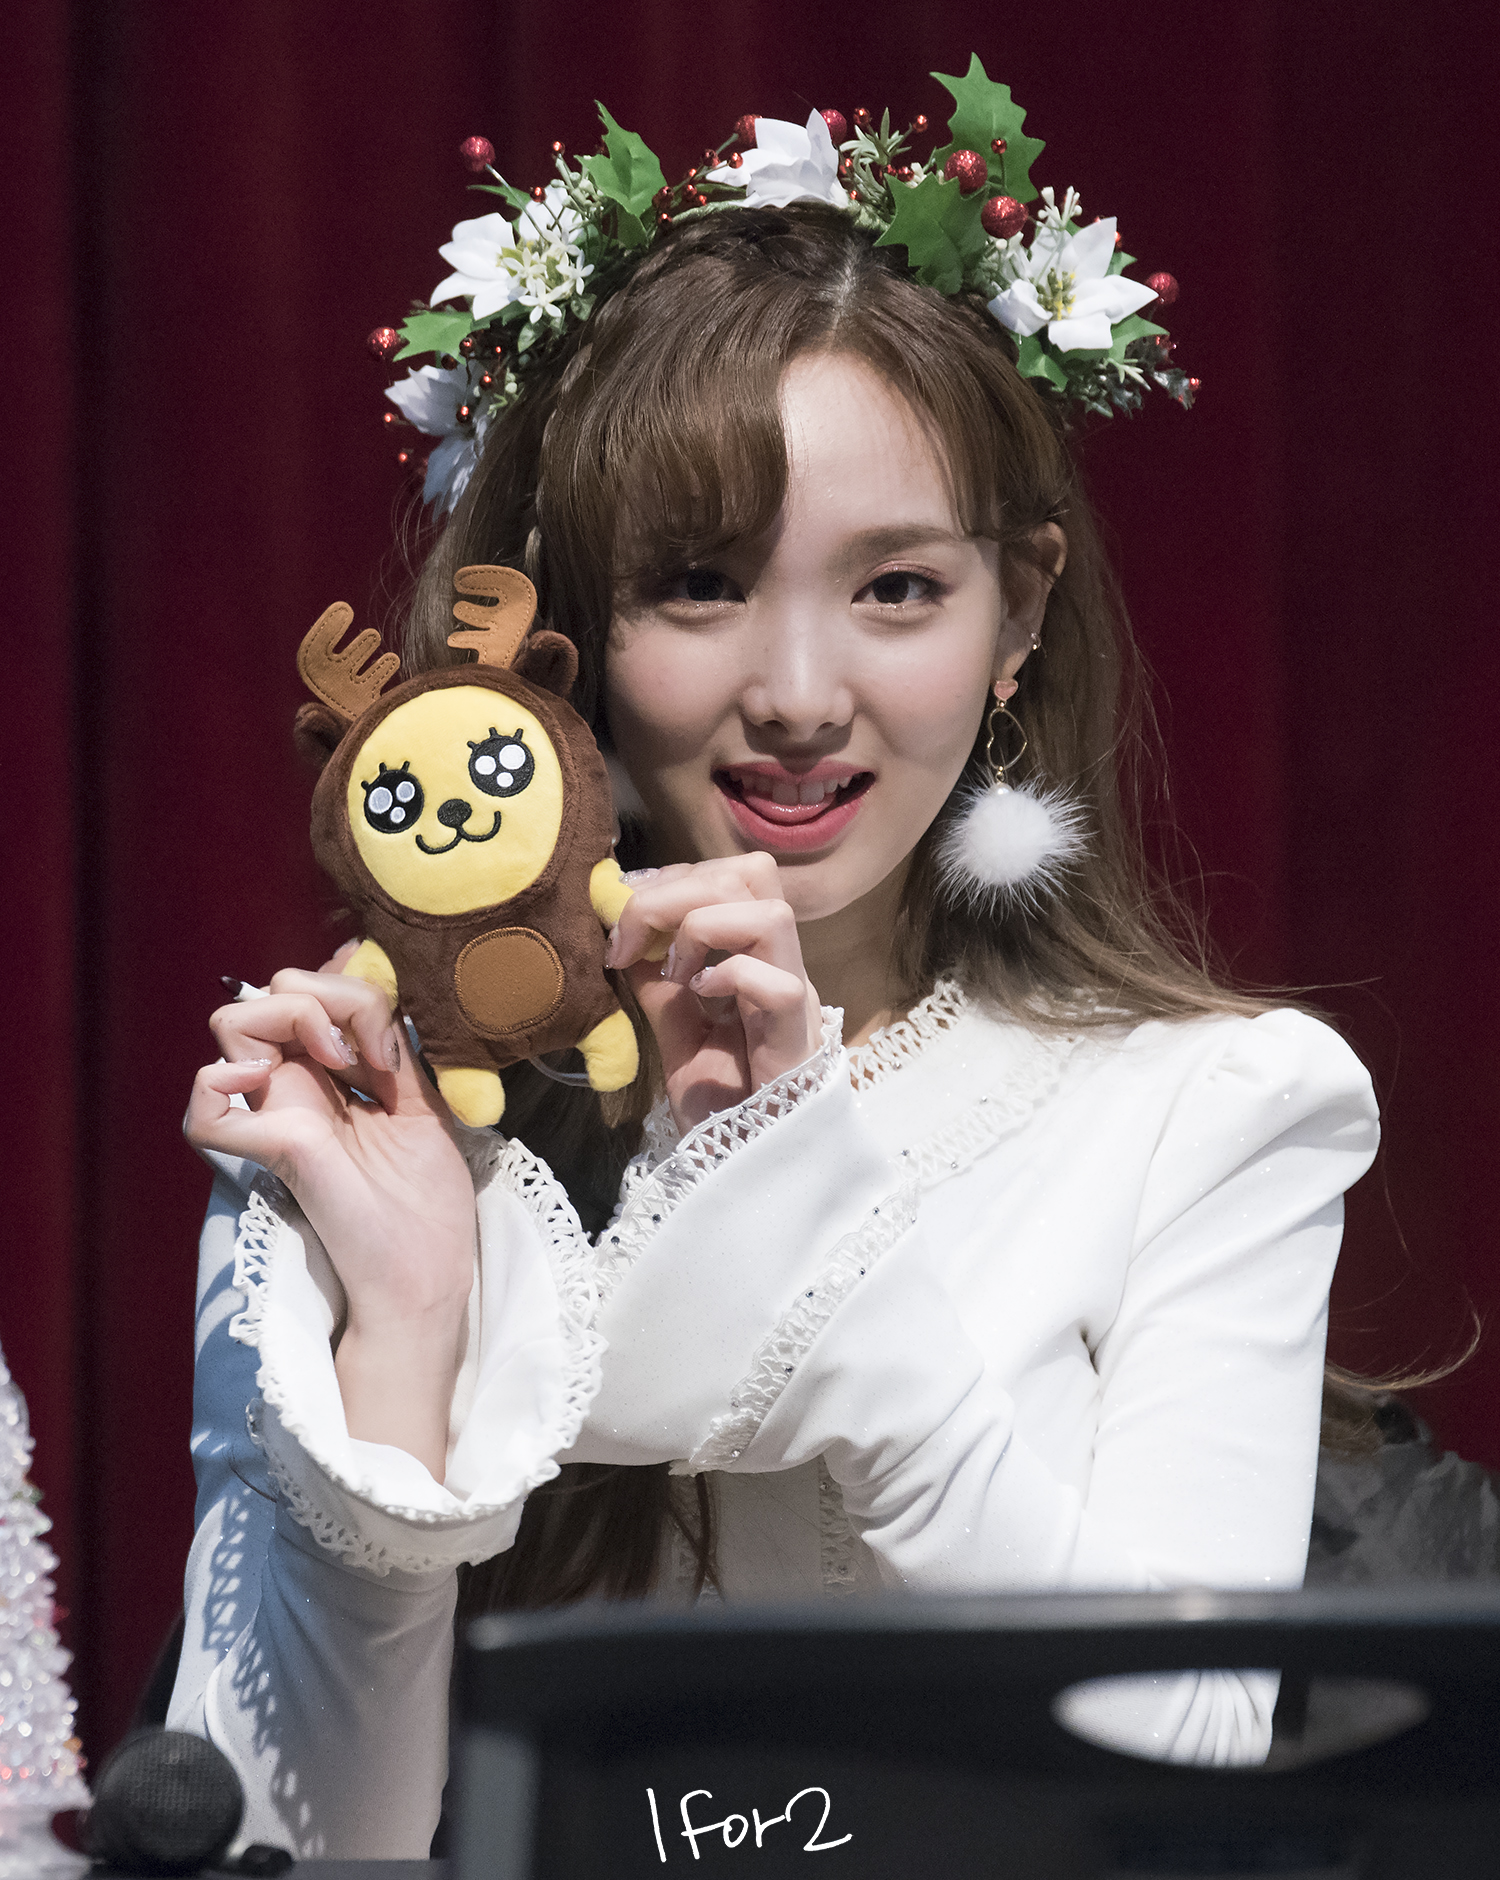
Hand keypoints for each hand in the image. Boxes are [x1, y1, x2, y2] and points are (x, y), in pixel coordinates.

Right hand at [184, 954, 474, 1477]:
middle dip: (324, 992)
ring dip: (293, 1014)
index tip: (390, 1024)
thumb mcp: (425, 1102)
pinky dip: (219, 1082)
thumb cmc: (427, 1198)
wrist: (428, 1272)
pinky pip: (204, 1113)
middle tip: (369, 1048)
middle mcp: (297, 1088)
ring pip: (231, 1023)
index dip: (340, 978)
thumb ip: (396, 1046)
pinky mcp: (273, 1150)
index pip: (305, 990)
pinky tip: (269, 1081)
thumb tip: (379, 991)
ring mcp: (278, 1115)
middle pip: (266, 992)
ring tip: (343, 1058)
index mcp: (330, 1075)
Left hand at [607, 855, 823, 1130]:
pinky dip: (730, 976)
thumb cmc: (722, 1106)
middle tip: (633, 934)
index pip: (734, 876)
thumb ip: (657, 985)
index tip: (624, 906)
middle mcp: (781, 968)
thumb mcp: (675, 1032)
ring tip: (674, 968)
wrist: (745, 1171)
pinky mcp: (794, 1041)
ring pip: (770, 915)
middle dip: (680, 888)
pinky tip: (699, 996)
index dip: (676, 876)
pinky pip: (775, 984)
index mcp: (756, 958)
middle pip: (753, 877)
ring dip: (704, 926)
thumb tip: (627, 936)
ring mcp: (793, 1001)